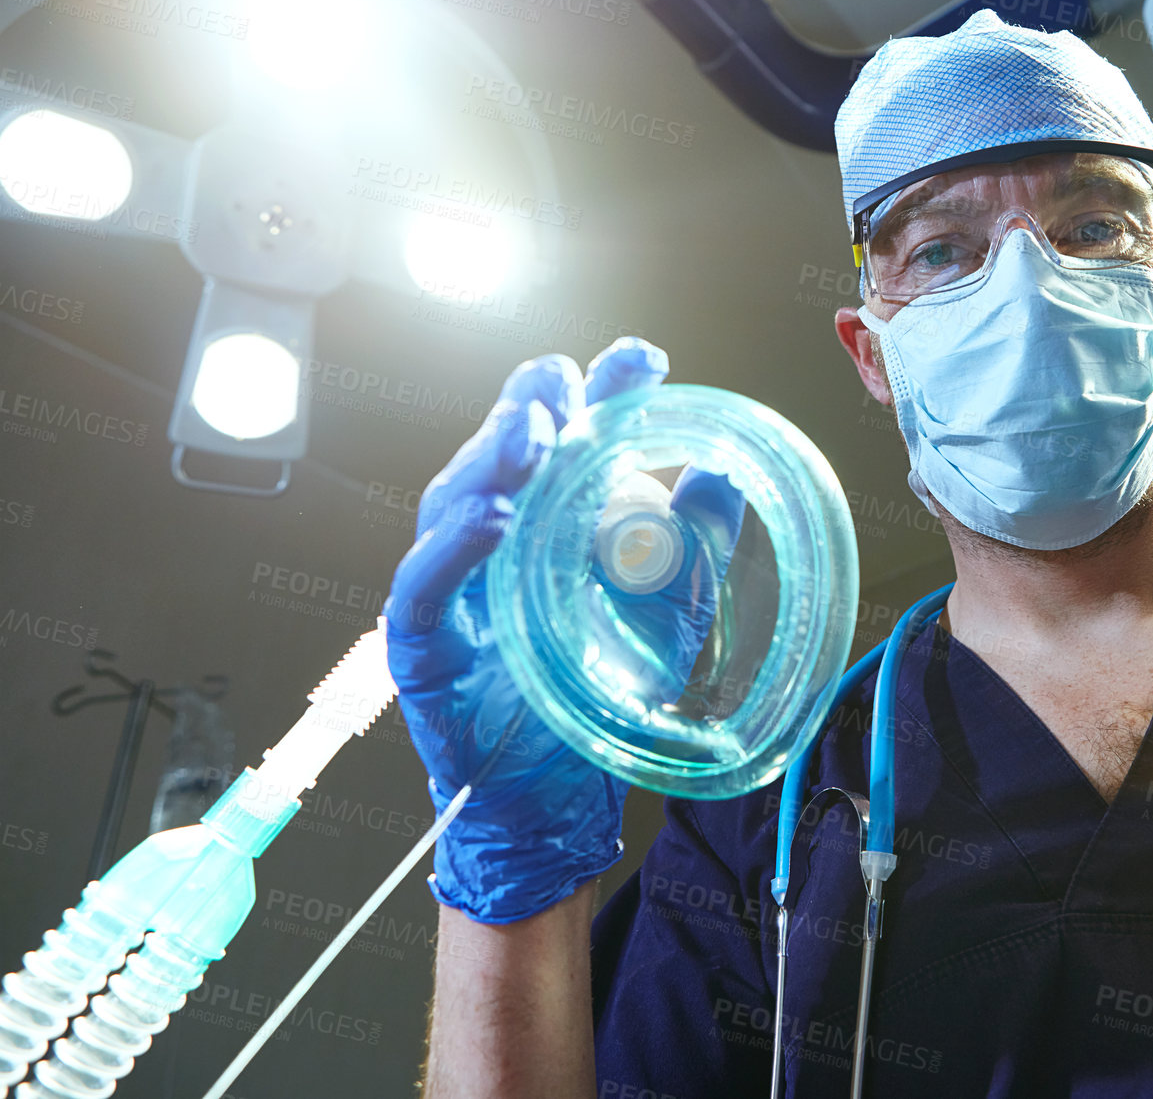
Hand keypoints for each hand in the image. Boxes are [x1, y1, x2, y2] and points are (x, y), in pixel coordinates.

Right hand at [383, 339, 741, 923]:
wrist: (555, 796)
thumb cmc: (595, 690)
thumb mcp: (668, 611)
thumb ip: (695, 543)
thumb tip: (727, 468)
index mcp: (548, 517)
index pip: (568, 436)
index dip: (599, 393)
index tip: (644, 359)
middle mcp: (493, 537)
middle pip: (501, 453)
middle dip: (531, 406)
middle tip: (567, 381)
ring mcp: (452, 587)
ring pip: (454, 502)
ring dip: (491, 462)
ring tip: (532, 433)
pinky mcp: (422, 642)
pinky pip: (426, 586)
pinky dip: (453, 550)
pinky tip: (492, 522)